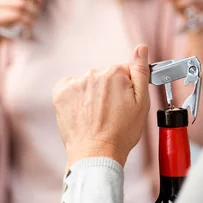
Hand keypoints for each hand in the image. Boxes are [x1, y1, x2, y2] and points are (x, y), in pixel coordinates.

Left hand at [53, 45, 150, 167]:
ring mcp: (75, 83)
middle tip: (112, 113)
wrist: (96, 154)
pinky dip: (75, 97)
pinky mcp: (61, 94)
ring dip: (92, 94)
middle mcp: (93, 73)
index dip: (126, 89)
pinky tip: (82, 111)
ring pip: (88, 83)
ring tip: (97, 116)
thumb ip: (140, 71)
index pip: (123, 72)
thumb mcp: (142, 102)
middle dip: (109, 90)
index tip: (124, 104)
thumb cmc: (121, 133)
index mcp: (114, 73)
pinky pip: (70, 87)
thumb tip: (141, 48)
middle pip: (105, 76)